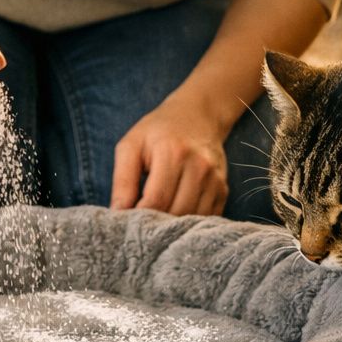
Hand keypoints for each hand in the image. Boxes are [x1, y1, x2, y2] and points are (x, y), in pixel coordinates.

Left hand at [111, 95, 230, 216]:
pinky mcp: (223, 190)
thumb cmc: (158, 132)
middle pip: (175, 214)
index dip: (139, 217)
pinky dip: (187, 222)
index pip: (156, 201)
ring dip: (171, 225)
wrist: (198, 116)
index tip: (127, 221)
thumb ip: (123, 180)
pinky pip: (204, 218)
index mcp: (173, 153)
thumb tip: (118, 213)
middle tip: (140, 223)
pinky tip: (175, 213)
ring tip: (156, 218)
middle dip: (155, 224)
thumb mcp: (131, 146)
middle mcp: (199, 167)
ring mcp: (215, 180)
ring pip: (190, 220)